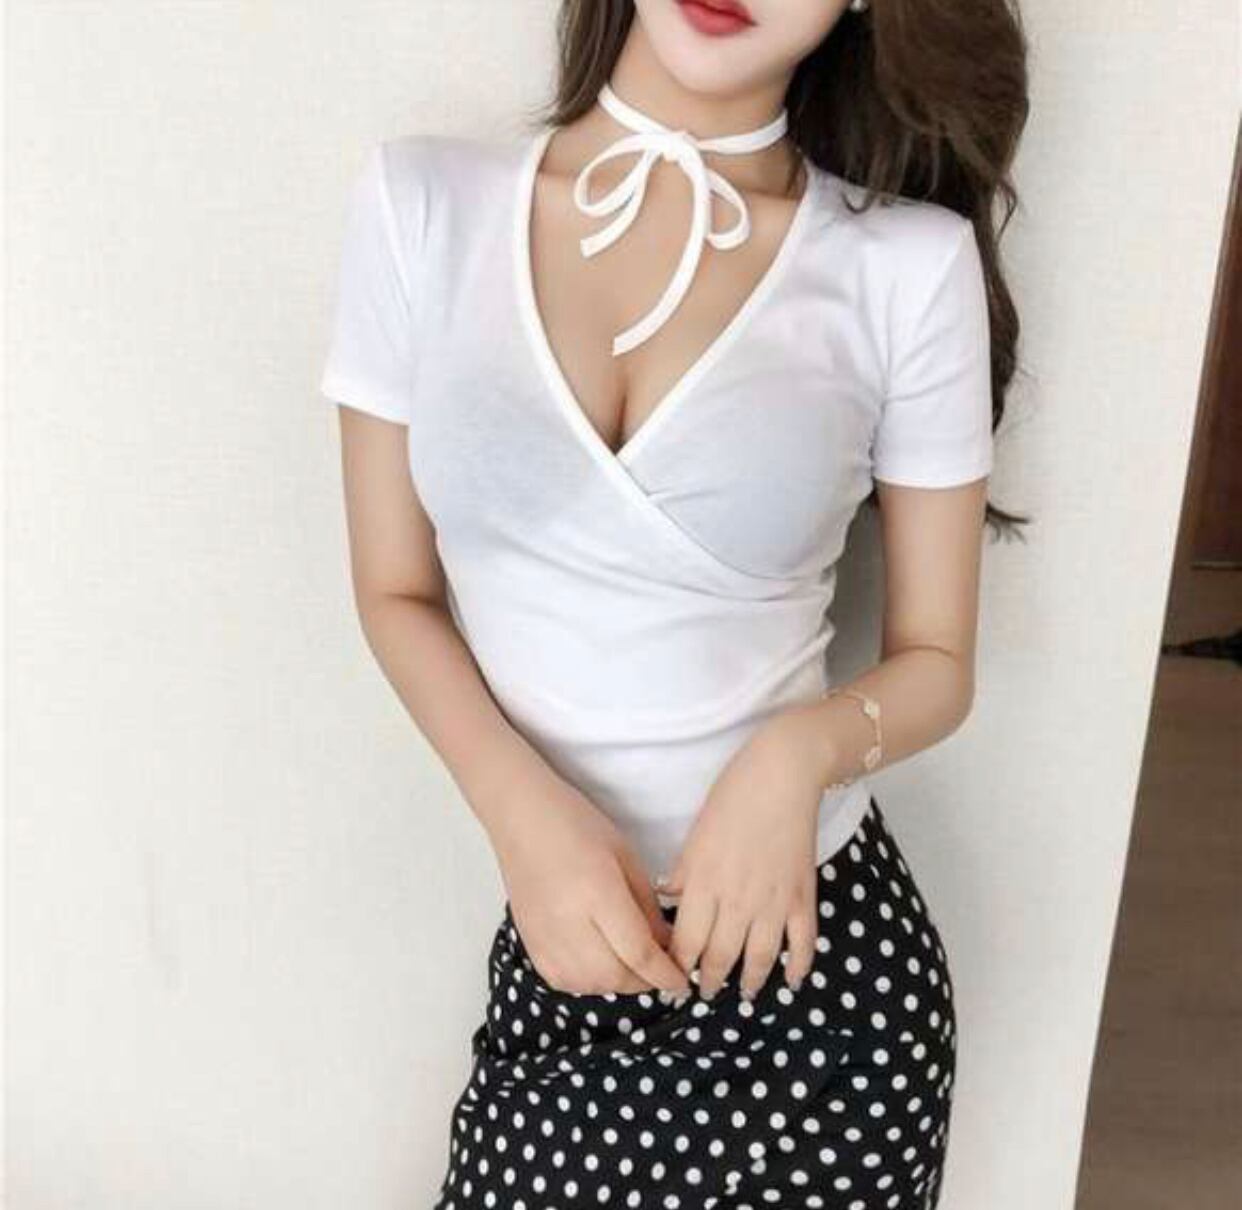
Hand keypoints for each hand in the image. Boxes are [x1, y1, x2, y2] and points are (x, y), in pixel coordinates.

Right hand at [487, 768, 690, 997]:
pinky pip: (566, 983)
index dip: (666, 974)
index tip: (684, 981)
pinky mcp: (530, 945)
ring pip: (591, 986)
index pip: (639, 953)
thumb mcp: (626, 857)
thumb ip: (648, 906)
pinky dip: (590, 982)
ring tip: (631, 963)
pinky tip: (600, 964)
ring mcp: (545, 938)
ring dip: (619, 983)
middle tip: (661, 968)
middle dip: (646, 981)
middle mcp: (568, 923)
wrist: (521, 818)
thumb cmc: (576, 825)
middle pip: (616, 977)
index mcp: (598, 893)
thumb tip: (666, 946)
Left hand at [663, 708, 833, 1001]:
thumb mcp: (696, 834)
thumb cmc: (733, 796)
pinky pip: (803, 942)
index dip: (678, 964)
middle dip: (710, 980)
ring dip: (750, 981)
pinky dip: (798, 966)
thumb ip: (684, 873)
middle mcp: (737, 900)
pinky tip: (790, 980)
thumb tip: (668, 899)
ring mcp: (774, 902)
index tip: (672, 975)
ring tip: (742, 993)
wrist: (783, 775)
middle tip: (704, 994)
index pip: (687, 940)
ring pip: (760, 957)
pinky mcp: (803, 896)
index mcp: (705, 883)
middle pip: (721, 955)